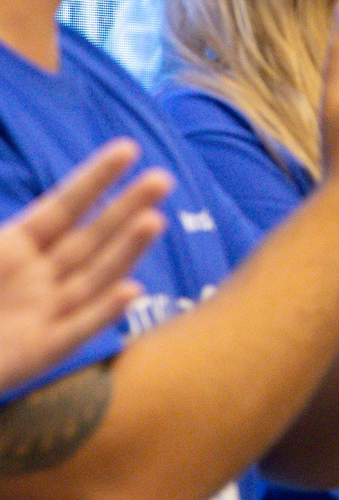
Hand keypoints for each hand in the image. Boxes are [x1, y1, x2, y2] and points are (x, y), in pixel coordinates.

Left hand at [0, 141, 172, 394]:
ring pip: (95, 276)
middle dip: (126, 207)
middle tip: (162, 179)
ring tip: (154, 221)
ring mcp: (47, 311)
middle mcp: (40, 275)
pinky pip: (79, 328)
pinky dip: (105, 312)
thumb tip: (25, 208)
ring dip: (126, 250)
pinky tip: (131, 291)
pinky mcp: (45, 350)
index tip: (127, 149)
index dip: (95, 179)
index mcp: (13, 246)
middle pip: (91, 237)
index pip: (63, 206)